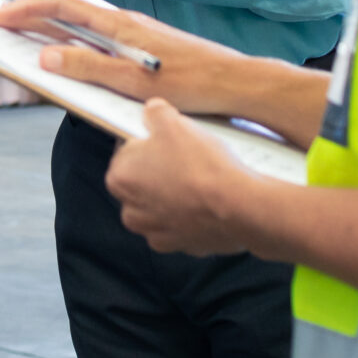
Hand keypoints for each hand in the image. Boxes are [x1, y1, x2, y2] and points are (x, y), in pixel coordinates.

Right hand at [0, 0, 248, 114]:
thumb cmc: (191, 83)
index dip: (21, 10)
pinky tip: (68, 42)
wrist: (237, 81)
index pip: (58, 8)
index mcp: (116, 26)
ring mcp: (133, 29)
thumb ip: (89, 68)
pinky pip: (94, 29)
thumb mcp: (135, 82)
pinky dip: (70, 31)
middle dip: (25, 8)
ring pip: (79, 17)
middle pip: (63, 6)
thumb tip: (45, 55)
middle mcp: (122, 21)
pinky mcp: (142, 41)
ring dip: (45, 19)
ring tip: (18, 23)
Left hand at [107, 100, 260, 254]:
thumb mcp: (173, 122)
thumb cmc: (201, 165)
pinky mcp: (182, 246)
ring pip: (163, 205)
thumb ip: (155, 112)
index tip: (167, 139)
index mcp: (119, 178)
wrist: (238, 206)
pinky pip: (185, 225)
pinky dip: (195, 215)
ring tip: (202, 179)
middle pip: (143, 181)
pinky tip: (211, 201)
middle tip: (187, 157)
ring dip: (177, 194)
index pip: (126, 152)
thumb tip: (152, 112)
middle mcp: (131, 211)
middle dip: (161, 170)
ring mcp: (156, 233)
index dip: (149, 142)